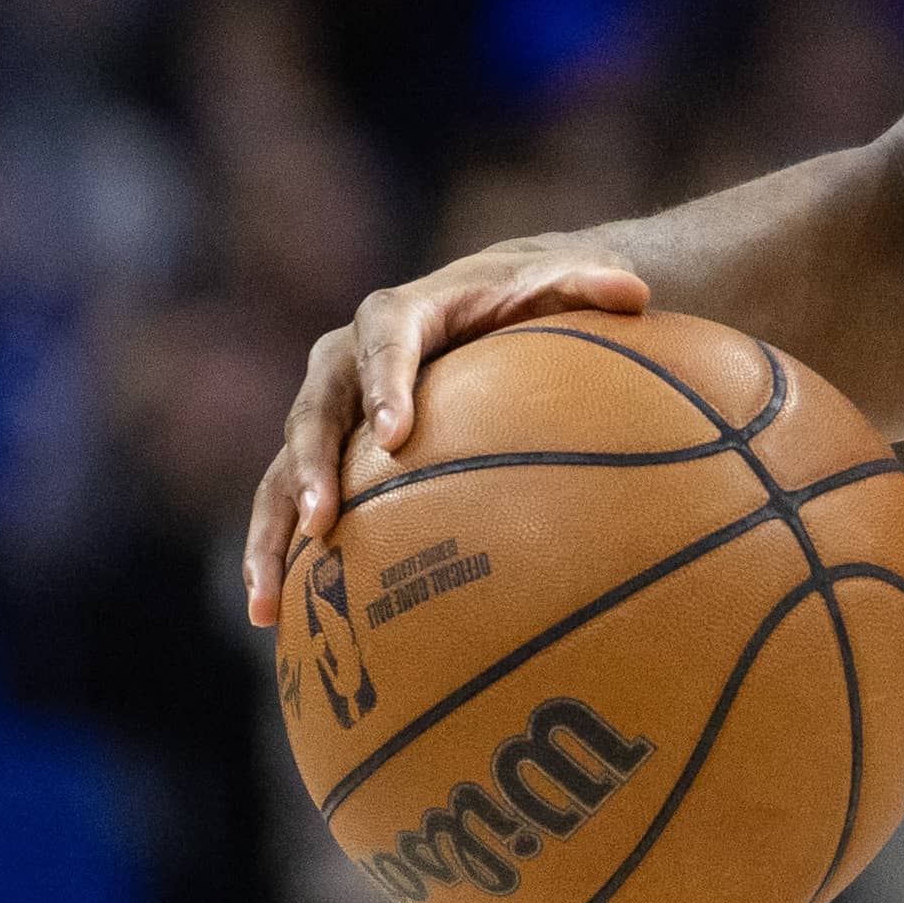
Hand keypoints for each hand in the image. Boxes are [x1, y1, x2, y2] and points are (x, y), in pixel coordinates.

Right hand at [241, 236, 649, 624]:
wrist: (482, 302)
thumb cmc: (525, 295)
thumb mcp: (562, 282)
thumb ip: (593, 283)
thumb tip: (636, 294)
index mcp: (401, 313)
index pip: (384, 340)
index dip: (385, 383)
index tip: (394, 433)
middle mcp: (346, 359)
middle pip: (315, 408)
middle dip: (311, 463)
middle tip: (323, 519)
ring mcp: (328, 409)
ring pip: (282, 467)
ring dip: (273, 530)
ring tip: (267, 599)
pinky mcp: (324, 453)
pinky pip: (286, 503)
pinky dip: (277, 555)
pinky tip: (274, 619)